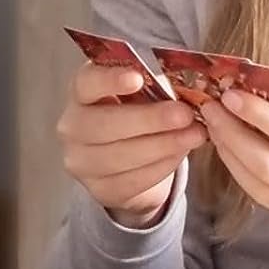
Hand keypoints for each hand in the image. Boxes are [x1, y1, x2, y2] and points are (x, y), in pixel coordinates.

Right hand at [56, 61, 204, 222]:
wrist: (130, 158)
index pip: (87, 82)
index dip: (110, 80)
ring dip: (164, 145)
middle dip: (149, 119)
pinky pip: (133, 180)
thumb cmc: (137, 111)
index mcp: (82, 91)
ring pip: (120, 156)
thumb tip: (189, 84)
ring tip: (195, 134)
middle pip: (105, 124)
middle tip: (185, 114)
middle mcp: (72, 126)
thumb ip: (155, 84)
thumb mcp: (142, 91)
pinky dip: (163, 166)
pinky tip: (182, 153)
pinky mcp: (99, 189)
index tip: (138, 78)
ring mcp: (81, 161)